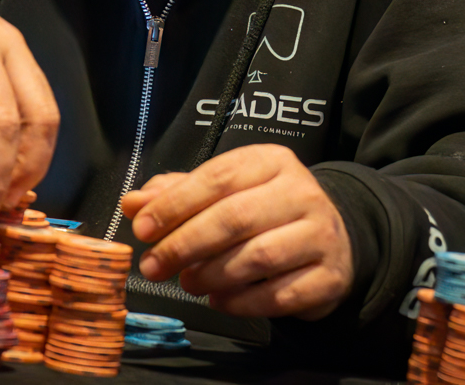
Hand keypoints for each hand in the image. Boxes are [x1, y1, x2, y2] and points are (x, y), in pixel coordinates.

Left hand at [120, 143, 352, 318]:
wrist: (331, 241)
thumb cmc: (266, 213)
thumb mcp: (224, 193)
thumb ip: (178, 195)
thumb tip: (133, 203)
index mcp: (272, 161)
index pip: (218, 177)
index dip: (175, 204)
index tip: (143, 229)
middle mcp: (302, 192)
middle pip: (235, 217)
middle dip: (185, 244)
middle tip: (154, 266)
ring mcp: (322, 234)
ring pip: (258, 257)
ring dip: (212, 275)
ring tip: (188, 283)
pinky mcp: (330, 276)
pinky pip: (280, 295)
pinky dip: (242, 303)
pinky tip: (219, 300)